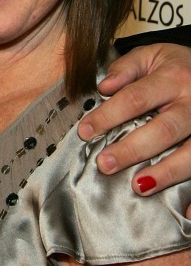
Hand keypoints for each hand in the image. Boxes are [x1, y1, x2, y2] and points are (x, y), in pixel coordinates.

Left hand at [77, 43, 190, 217]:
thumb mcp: (152, 55)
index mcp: (172, 78)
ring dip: (166, 172)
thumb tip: (104, 87)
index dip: (108, 116)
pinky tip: (186, 210)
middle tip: (105, 164)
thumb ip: (126, 68)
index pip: (134, 98)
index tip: (85, 132)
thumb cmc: (177, 66)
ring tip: (139, 186)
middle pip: (163, 129)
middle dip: (132, 149)